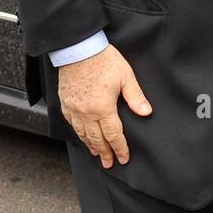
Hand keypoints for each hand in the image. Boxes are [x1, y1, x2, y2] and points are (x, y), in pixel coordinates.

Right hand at [58, 43, 151, 167]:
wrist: (78, 49)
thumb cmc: (103, 60)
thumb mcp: (125, 76)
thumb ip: (135, 97)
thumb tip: (146, 112)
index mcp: (103, 108)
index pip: (114, 135)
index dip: (120, 149)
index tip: (124, 158)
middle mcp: (86, 112)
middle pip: (97, 139)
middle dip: (105, 153)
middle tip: (110, 163)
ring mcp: (74, 109)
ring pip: (83, 134)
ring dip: (91, 146)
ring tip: (97, 154)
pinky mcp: (65, 103)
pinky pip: (72, 124)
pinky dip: (79, 133)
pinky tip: (83, 136)